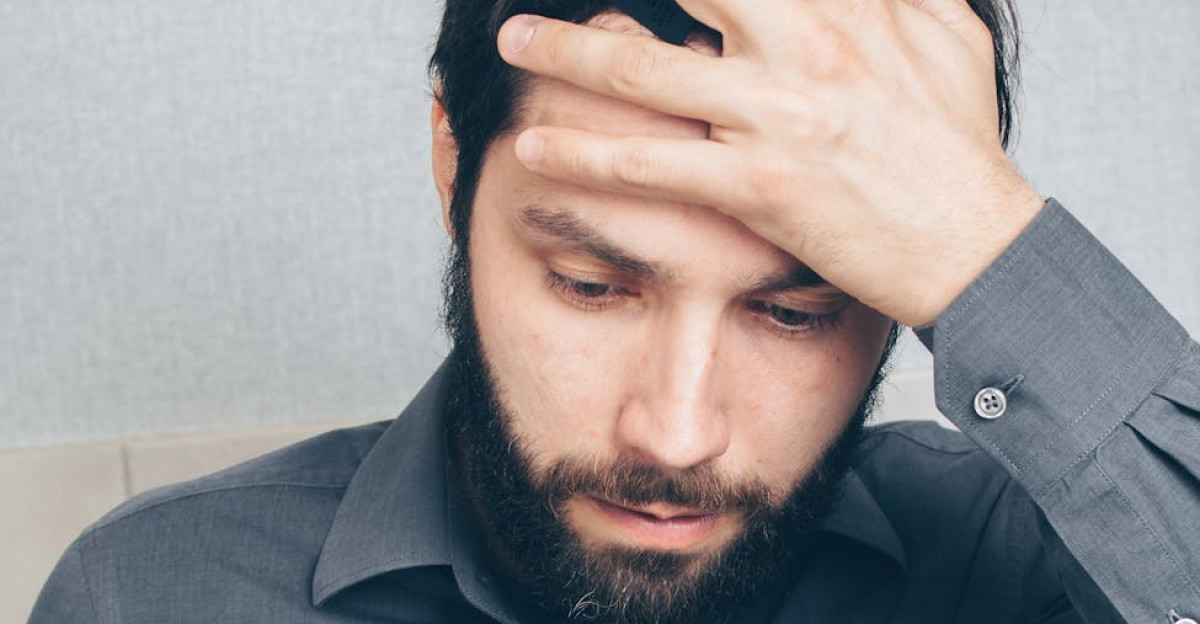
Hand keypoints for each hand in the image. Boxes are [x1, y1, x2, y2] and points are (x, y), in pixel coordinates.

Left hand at [496, 0, 1044, 326]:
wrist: (978, 245)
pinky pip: (651, 167)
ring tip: (512, 42)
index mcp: (843, 2)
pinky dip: (584, 157)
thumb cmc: (958, 145)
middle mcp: (804, 43)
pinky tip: (534, 149)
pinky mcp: (761, 185)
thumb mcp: (948, 34)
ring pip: (643, 71)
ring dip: (564, 53)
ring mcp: (778, 113)